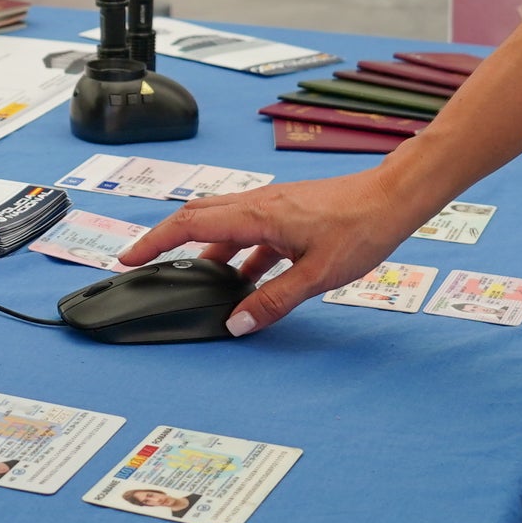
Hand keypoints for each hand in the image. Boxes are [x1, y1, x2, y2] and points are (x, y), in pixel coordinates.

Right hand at [118, 171, 431, 336]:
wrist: (393, 199)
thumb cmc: (361, 228)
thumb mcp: (317, 274)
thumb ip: (274, 301)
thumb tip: (238, 324)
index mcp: (256, 215)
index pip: (189, 225)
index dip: (154, 242)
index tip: (128, 258)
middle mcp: (257, 205)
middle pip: (196, 218)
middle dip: (166, 242)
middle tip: (144, 263)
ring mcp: (271, 207)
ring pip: (223, 225)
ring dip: (205, 251)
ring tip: (199, 283)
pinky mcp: (286, 213)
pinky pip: (248, 233)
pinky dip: (237, 254)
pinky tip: (246, 280)